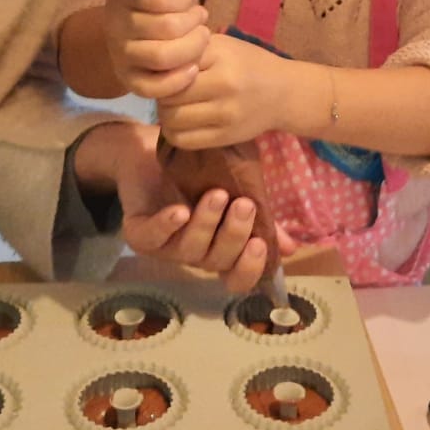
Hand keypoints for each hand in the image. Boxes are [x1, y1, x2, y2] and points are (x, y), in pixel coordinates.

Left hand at [78, 121, 292, 291]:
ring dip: (205, 224)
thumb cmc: (197, 174)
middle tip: (244, 205)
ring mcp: (165, 247)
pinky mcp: (138, 234)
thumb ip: (262, 220)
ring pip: (189, 250)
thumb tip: (292, 249)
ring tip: (217, 194)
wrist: (148, 152)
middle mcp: (194, 254)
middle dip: (233, 235)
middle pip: (217, 261)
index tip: (261, 244)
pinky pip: (152, 238)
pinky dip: (167, 226)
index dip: (250, 269)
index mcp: (219, 250)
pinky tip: (179, 211)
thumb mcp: (236, 191)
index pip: (237, 278)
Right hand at [103, 0, 209, 98]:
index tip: (188, 1)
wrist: (136, 39)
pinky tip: (193, 68)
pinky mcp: (129, 81)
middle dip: (194, 24)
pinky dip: (180, 79)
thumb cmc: (159, 8)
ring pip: (163, 56)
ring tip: (201, 40)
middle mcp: (115, 24)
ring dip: (192, 49)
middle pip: (167, 27)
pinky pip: (155, 87)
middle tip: (201, 21)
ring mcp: (120, 55)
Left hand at [156, 32, 290, 148]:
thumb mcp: (223, 46)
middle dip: (161, 94)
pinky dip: (174, 132)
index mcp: (221, 57)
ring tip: (175, 106)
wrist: (283, 93)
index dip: (163, 69)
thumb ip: (191, 51)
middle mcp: (224, 85)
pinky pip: (183, 140)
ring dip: (166, 114)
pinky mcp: (225, 137)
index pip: (171, 66)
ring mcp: (225, 115)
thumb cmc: (248, 64)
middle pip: (169, 95)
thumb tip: (154, 63)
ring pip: (171, 120)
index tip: (168, 71)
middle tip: (167, 91)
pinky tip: (182, 123)